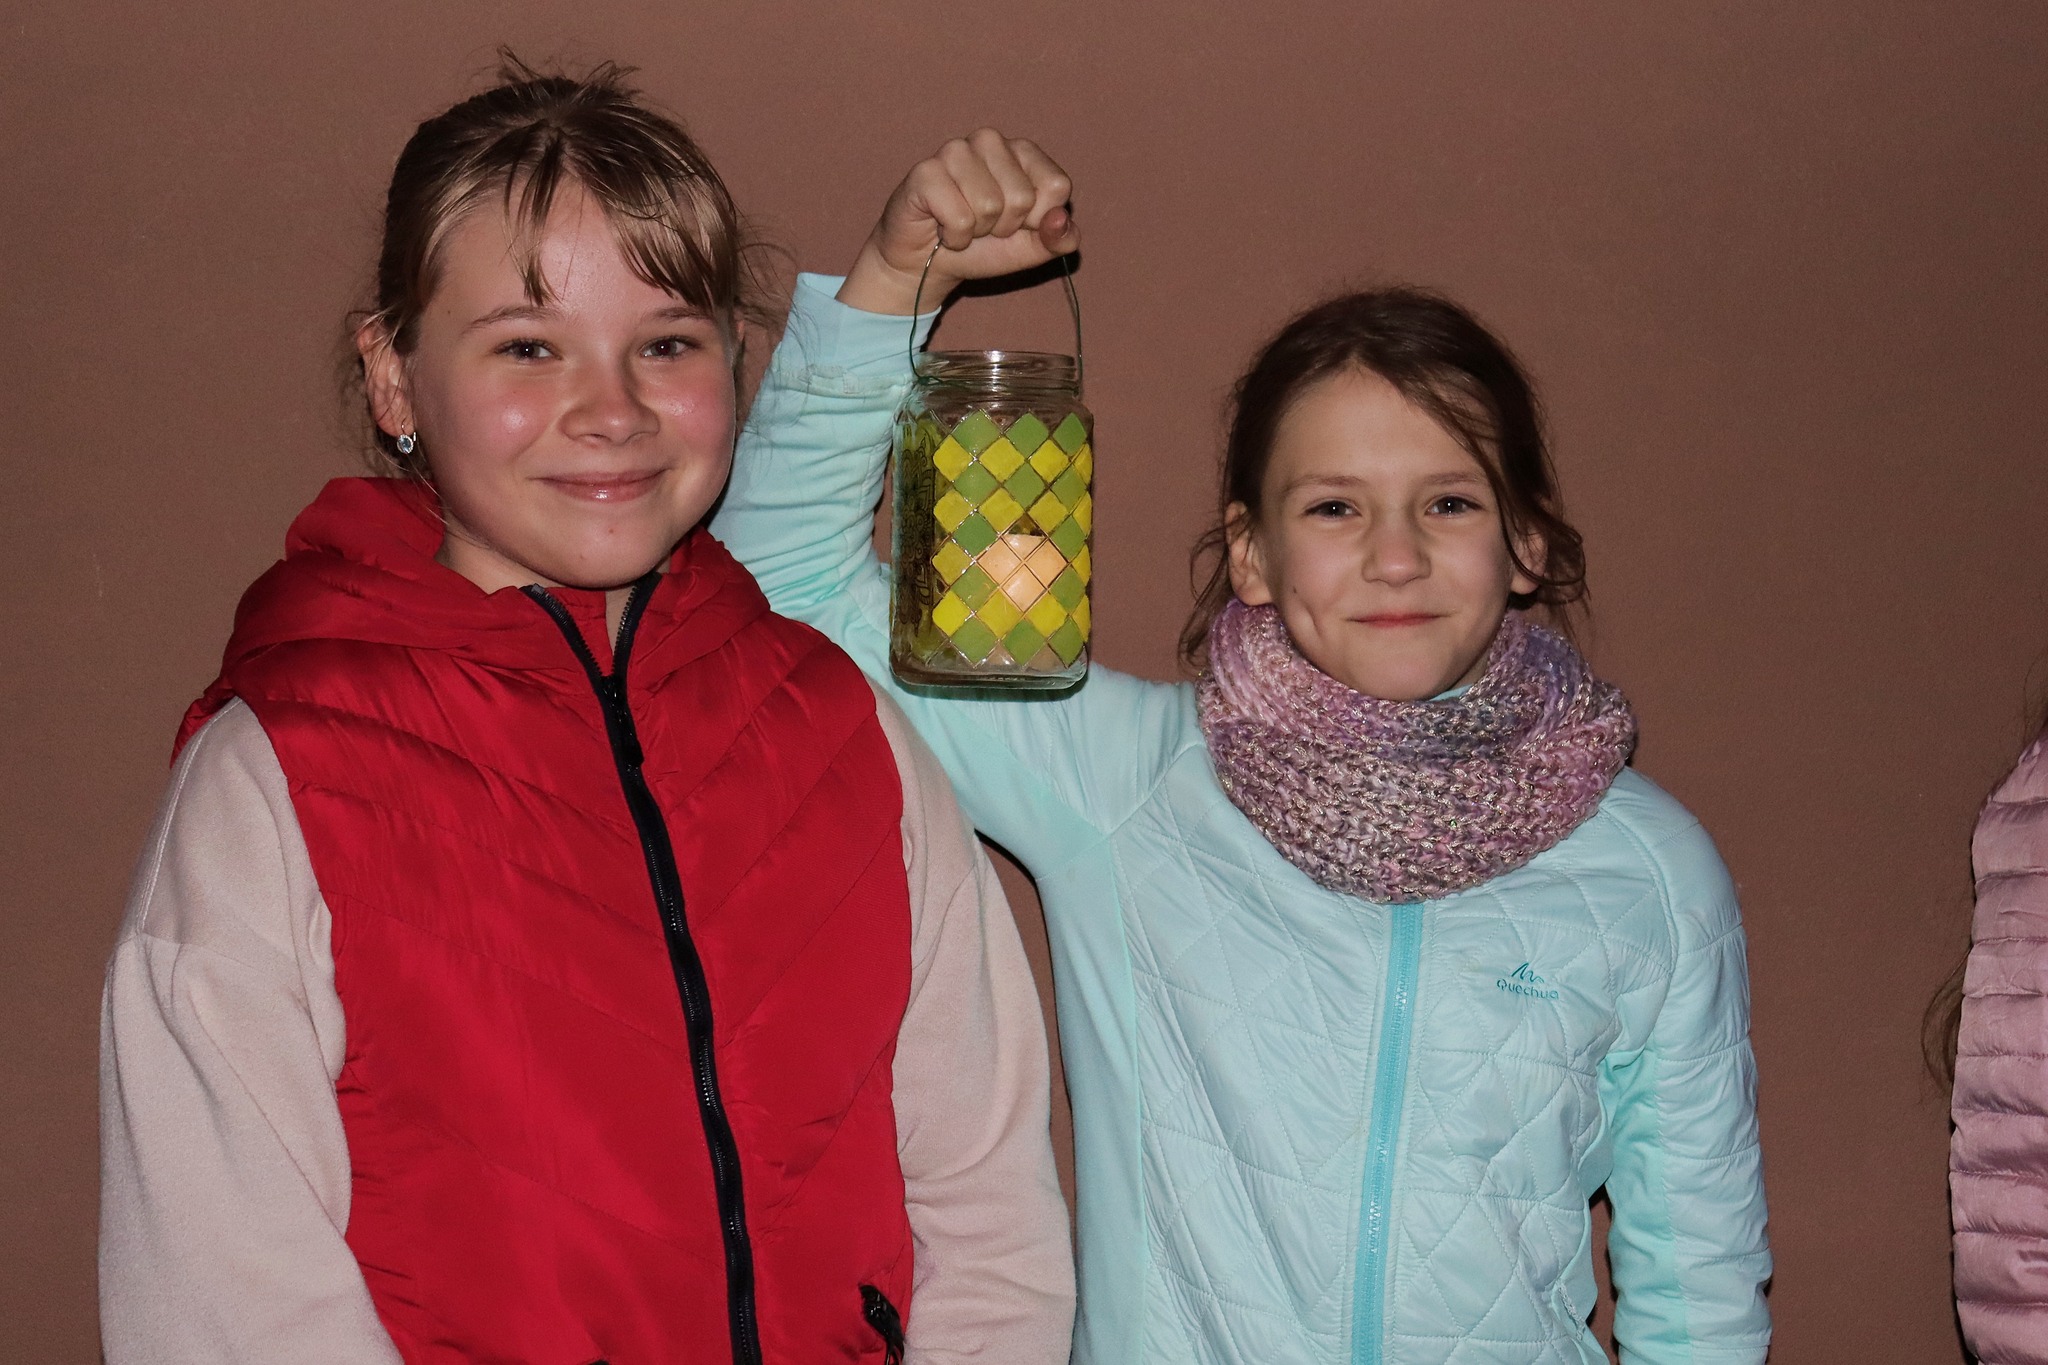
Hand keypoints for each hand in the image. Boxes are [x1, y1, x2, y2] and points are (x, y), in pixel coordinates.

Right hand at [839, 129, 1077, 315]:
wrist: (928, 264)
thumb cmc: (982, 248)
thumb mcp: (1031, 249)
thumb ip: (1059, 239)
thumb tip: (1060, 219)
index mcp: (1023, 151)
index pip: (1057, 186)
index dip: (1039, 220)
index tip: (1017, 224)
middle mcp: (990, 141)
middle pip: (1022, 197)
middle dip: (1004, 227)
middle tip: (982, 226)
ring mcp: (955, 151)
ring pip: (989, 205)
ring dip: (977, 232)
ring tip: (962, 225)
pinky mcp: (926, 171)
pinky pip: (959, 218)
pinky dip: (954, 237)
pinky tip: (941, 228)